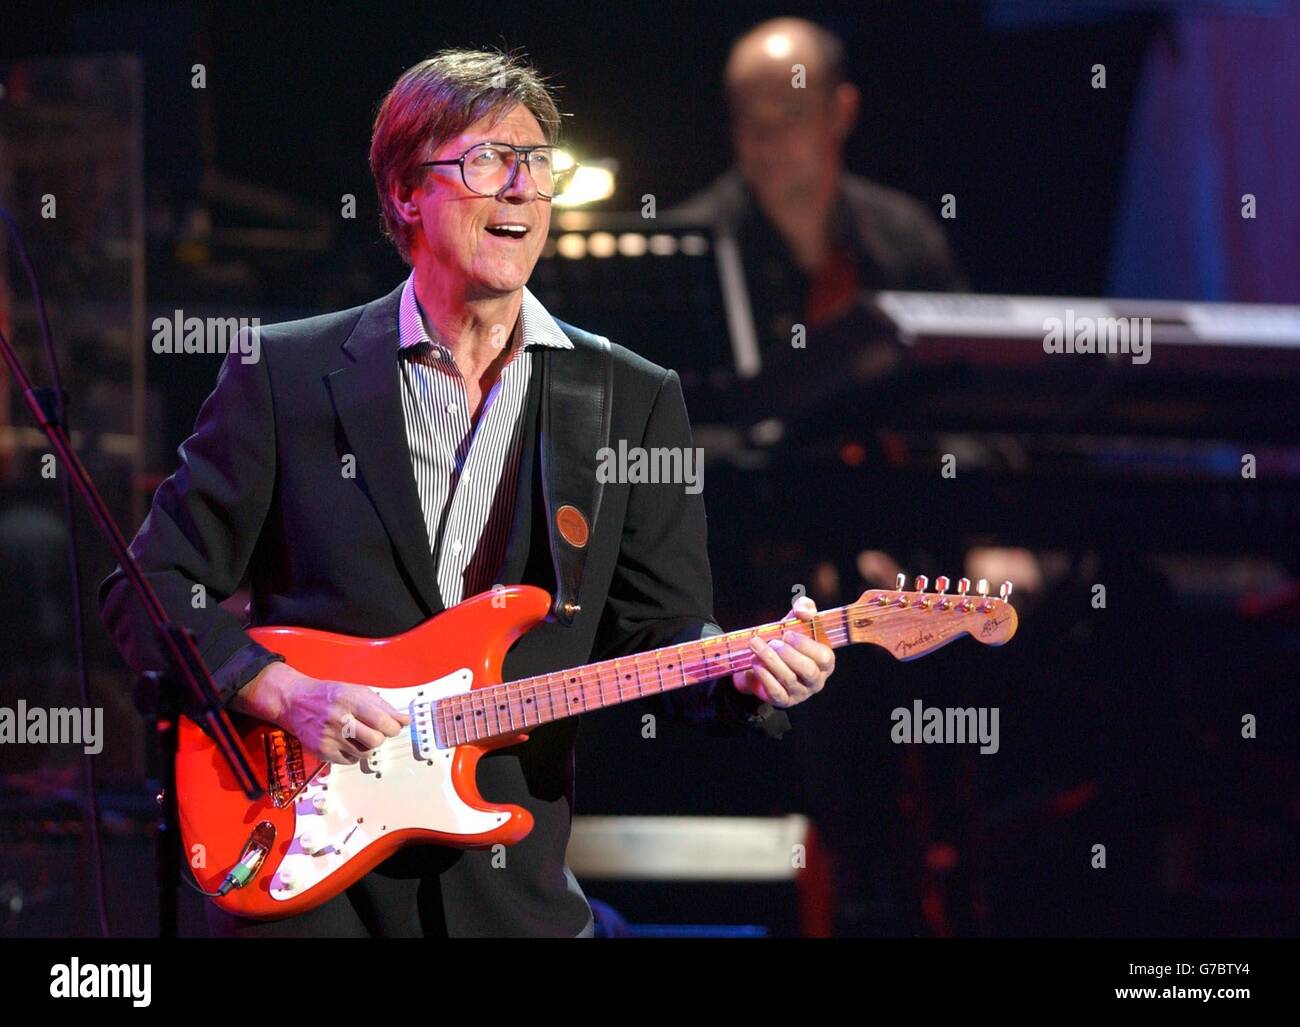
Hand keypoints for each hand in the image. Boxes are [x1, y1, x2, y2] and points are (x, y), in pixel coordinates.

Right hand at [234, 662, 410, 763]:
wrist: (296, 702)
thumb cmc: (329, 695)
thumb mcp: (357, 691)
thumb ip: (383, 706)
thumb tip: (405, 720)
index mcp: (351, 700)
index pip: (382, 721)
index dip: (394, 727)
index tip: (393, 726)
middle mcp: (339, 719)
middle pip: (375, 741)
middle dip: (381, 738)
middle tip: (376, 731)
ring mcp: (329, 737)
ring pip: (364, 753)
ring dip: (367, 746)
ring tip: (357, 734)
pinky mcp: (322, 752)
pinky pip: (350, 761)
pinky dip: (353, 754)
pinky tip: (346, 741)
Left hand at [732, 596, 834, 708]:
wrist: (762, 660)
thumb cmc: (785, 640)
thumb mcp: (795, 620)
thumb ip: (804, 608)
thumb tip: (804, 611)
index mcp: (825, 662)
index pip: (825, 657)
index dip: (806, 645)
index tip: (787, 634)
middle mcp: (816, 680)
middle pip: (808, 670)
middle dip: (788, 654)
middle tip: (772, 642)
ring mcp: (800, 693)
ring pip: (789, 679)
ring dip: (771, 660)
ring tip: (757, 646)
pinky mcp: (783, 700)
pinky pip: (776, 691)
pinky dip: (764, 676)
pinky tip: (755, 662)